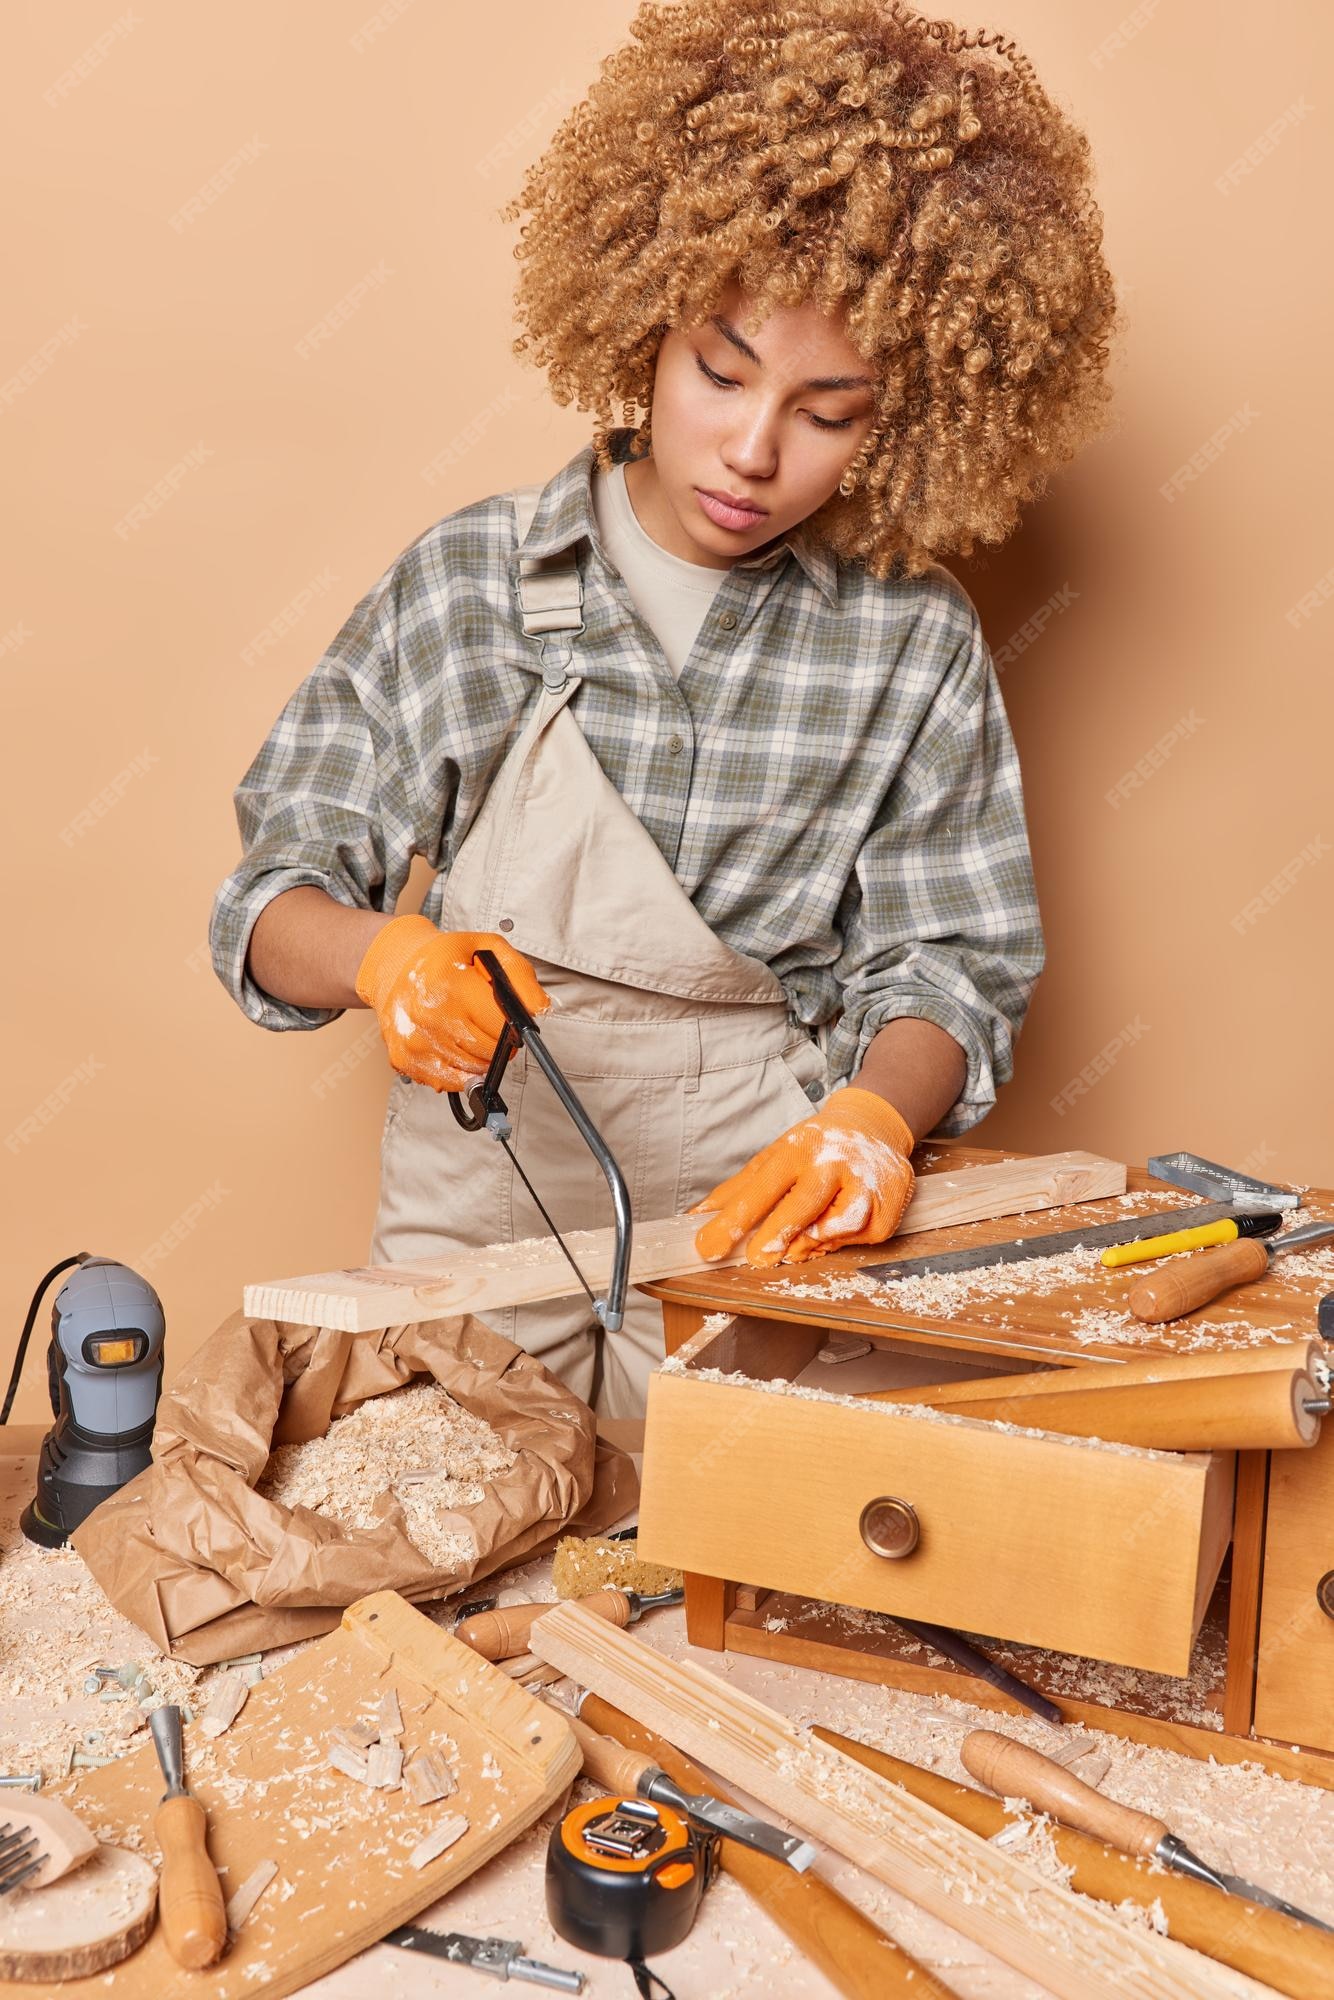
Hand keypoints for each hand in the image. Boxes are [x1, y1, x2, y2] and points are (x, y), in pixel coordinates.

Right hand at [354, 916, 550, 1090]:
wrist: (396, 968)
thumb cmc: (444, 959)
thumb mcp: (488, 948)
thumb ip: (520, 977)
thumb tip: (539, 1009)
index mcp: (451, 984)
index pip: (502, 1026)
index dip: (513, 1025)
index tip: (508, 1018)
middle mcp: (429, 1016)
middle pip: (489, 1052)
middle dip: (498, 1041)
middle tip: (487, 1022)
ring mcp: (415, 1042)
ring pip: (473, 1070)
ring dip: (479, 1056)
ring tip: (467, 1029)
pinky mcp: (404, 1061)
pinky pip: (450, 1081)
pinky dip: (458, 1068)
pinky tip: (451, 1043)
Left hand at [689, 1086, 914, 1266]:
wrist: (873, 1126)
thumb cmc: (815, 1148)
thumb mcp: (773, 1157)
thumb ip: (738, 1191)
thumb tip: (695, 1218)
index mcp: (796, 1149)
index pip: (759, 1187)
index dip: (733, 1220)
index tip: (708, 1247)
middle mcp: (832, 1160)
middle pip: (803, 1202)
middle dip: (778, 1233)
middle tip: (757, 1258)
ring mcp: (864, 1180)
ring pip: (842, 1221)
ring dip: (816, 1240)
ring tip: (798, 1248)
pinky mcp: (889, 1202)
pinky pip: (864, 1233)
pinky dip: (843, 1240)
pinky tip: (832, 1232)